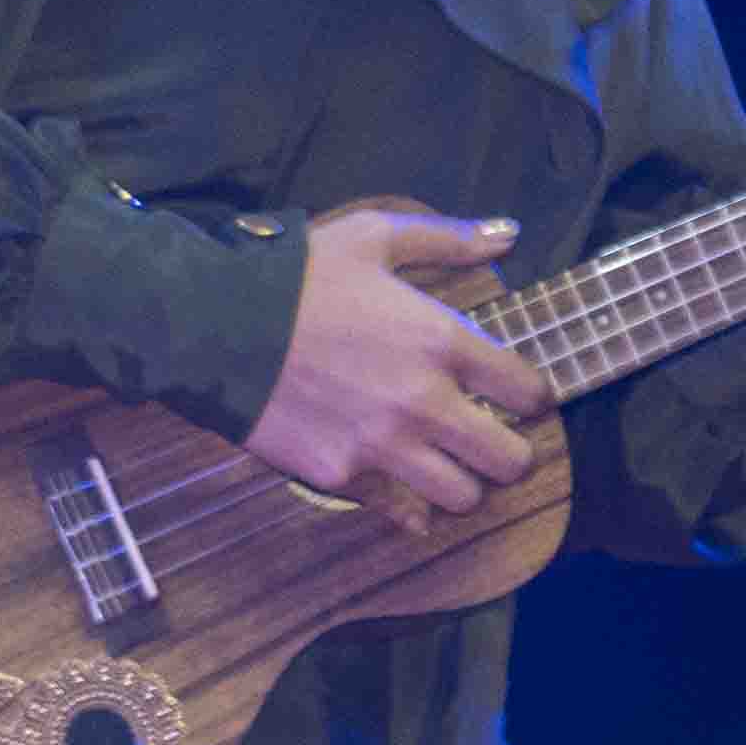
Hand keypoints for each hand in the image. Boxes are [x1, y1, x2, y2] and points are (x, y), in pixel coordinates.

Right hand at [252, 202, 553, 524]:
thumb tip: (508, 232)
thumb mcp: (373, 239)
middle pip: (509, 461)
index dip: (530, 397)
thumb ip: (448, 239)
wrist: (215, 325)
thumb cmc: (296, 276)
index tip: (516, 396)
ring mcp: (384, 446)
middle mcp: (425, 402)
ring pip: (462, 497)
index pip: (527, 391)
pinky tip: (406, 499)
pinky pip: (401, 513)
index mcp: (442, 342)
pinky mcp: (343, 477)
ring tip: (448, 469)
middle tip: (491, 443)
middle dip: (510, 455)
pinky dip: (410, 511)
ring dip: (463, 486)